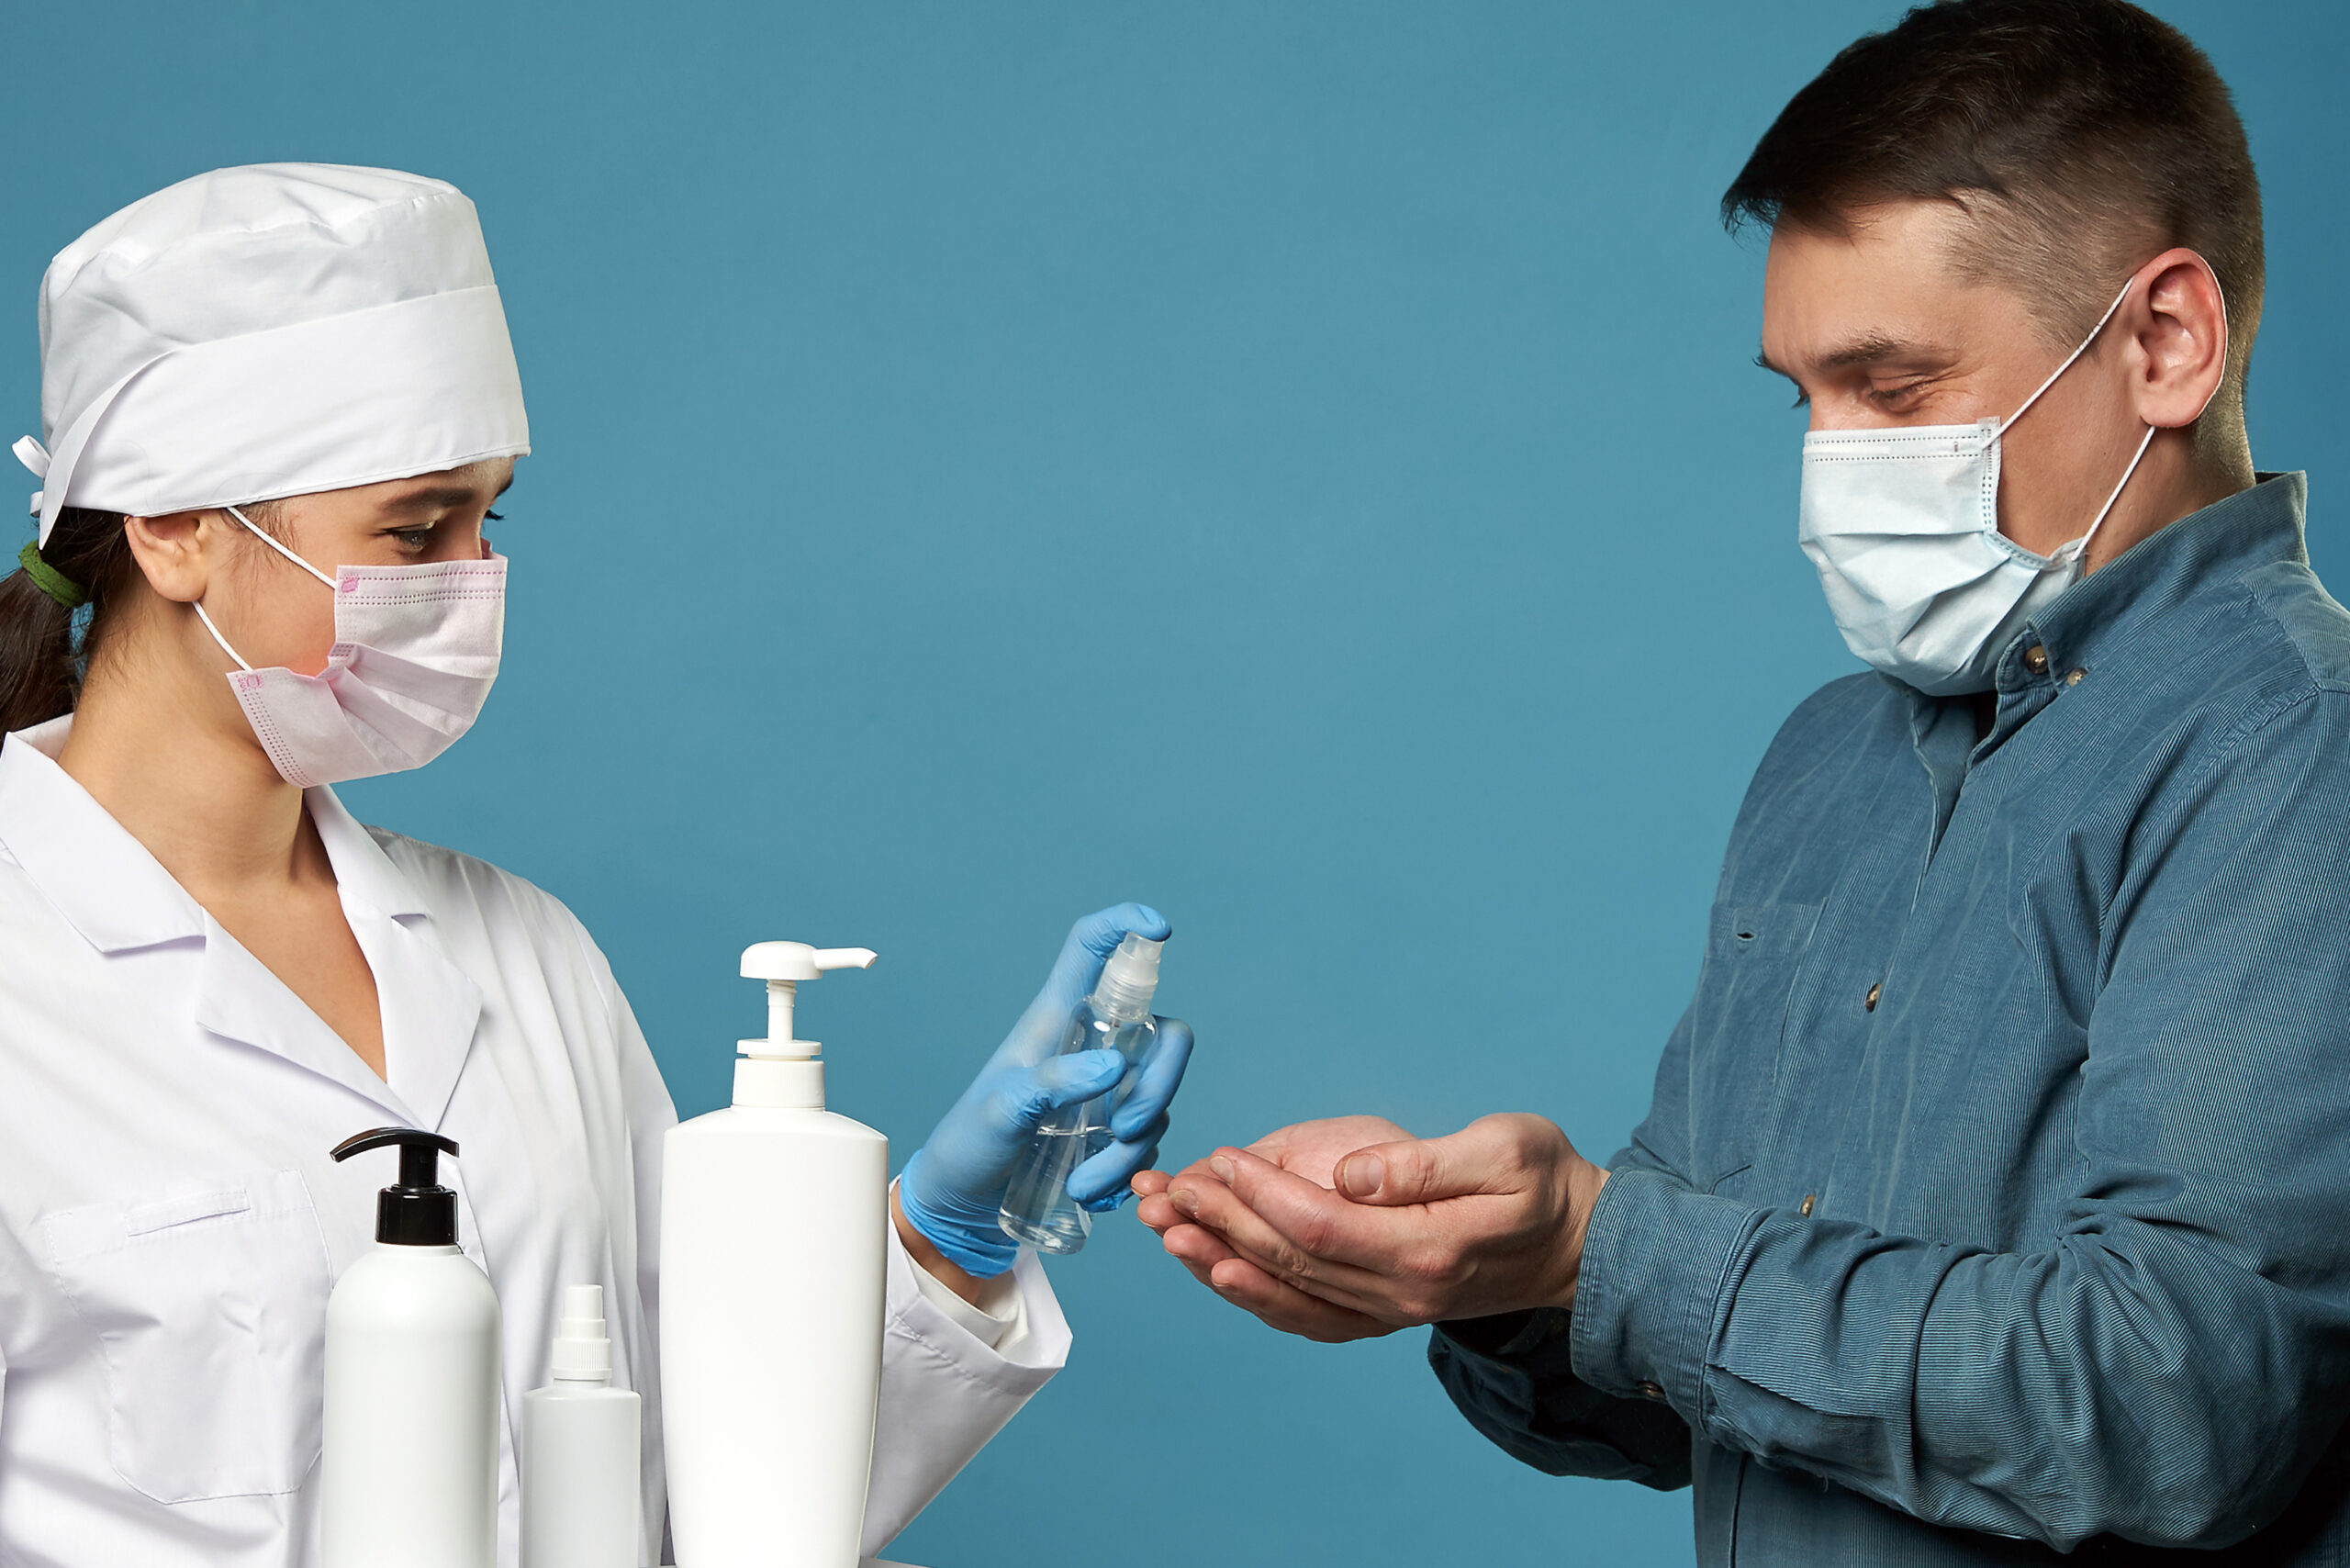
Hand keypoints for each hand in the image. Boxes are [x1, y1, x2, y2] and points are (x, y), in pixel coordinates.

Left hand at [899, 903, 1194, 1278]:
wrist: (964, 1205)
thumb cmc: (970, 1142)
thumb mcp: (1002, 1110)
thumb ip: (1053, 1084)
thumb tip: (1114, 1067)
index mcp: (1057, 1019)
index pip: (1093, 949)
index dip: (1125, 924)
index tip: (1160, 928)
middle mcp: (1091, 1046)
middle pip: (1163, 1033)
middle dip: (1161, 1082)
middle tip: (1125, 1128)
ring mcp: (1108, 1091)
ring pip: (1160, 1098)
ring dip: (1131, 1149)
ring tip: (1083, 1183)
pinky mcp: (1115, 1133)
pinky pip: (1150, 1142)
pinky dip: (1128, 1171)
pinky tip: (1093, 1191)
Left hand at [1137, 1114, 1605, 1340]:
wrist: (1580, 1247)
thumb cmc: (1545, 1182)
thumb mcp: (1504, 1149)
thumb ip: (1426, 1164)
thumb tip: (1352, 1176)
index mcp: (1426, 1250)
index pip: (1321, 1226)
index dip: (1262, 1194)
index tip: (1219, 1160)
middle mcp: (1401, 1294)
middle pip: (1292, 1262)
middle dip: (1223, 1223)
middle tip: (1166, 1193)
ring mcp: (1392, 1312)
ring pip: (1290, 1295)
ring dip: (1223, 1266)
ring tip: (1170, 1236)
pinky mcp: (1386, 1313)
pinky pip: (1310, 1316)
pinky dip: (1259, 1298)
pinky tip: (1221, 1274)